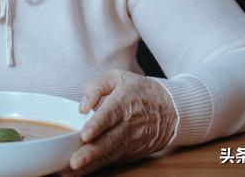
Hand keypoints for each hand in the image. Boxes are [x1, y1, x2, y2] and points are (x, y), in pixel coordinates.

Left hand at [62, 70, 176, 175]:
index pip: (110, 115)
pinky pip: (113, 161)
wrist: (171, 109)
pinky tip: (82, 172)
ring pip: (110, 155)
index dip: (97, 125)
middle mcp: (129, 125)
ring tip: (72, 171)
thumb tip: (82, 106)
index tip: (85, 135)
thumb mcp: (118, 77)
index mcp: (125, 102)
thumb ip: (96, 86)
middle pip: (109, 140)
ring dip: (91, 164)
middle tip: (74, 161)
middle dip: (91, 152)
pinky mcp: (131, 153)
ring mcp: (131, 142)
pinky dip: (98, 167)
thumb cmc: (139, 91)